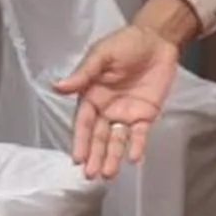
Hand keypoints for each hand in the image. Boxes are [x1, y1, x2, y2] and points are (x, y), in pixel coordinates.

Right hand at [56, 21, 182, 179]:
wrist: (157, 39)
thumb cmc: (125, 44)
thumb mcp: (101, 55)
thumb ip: (83, 73)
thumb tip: (58, 87)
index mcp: (91, 95)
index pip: (84, 123)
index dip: (81, 141)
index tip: (78, 159)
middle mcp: (106, 109)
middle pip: (99, 137)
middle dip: (95, 156)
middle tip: (91, 175)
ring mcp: (126, 114)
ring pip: (117, 140)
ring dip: (112, 157)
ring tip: (108, 175)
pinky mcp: (146, 115)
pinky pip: (140, 134)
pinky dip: (137, 146)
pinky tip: (133, 158)